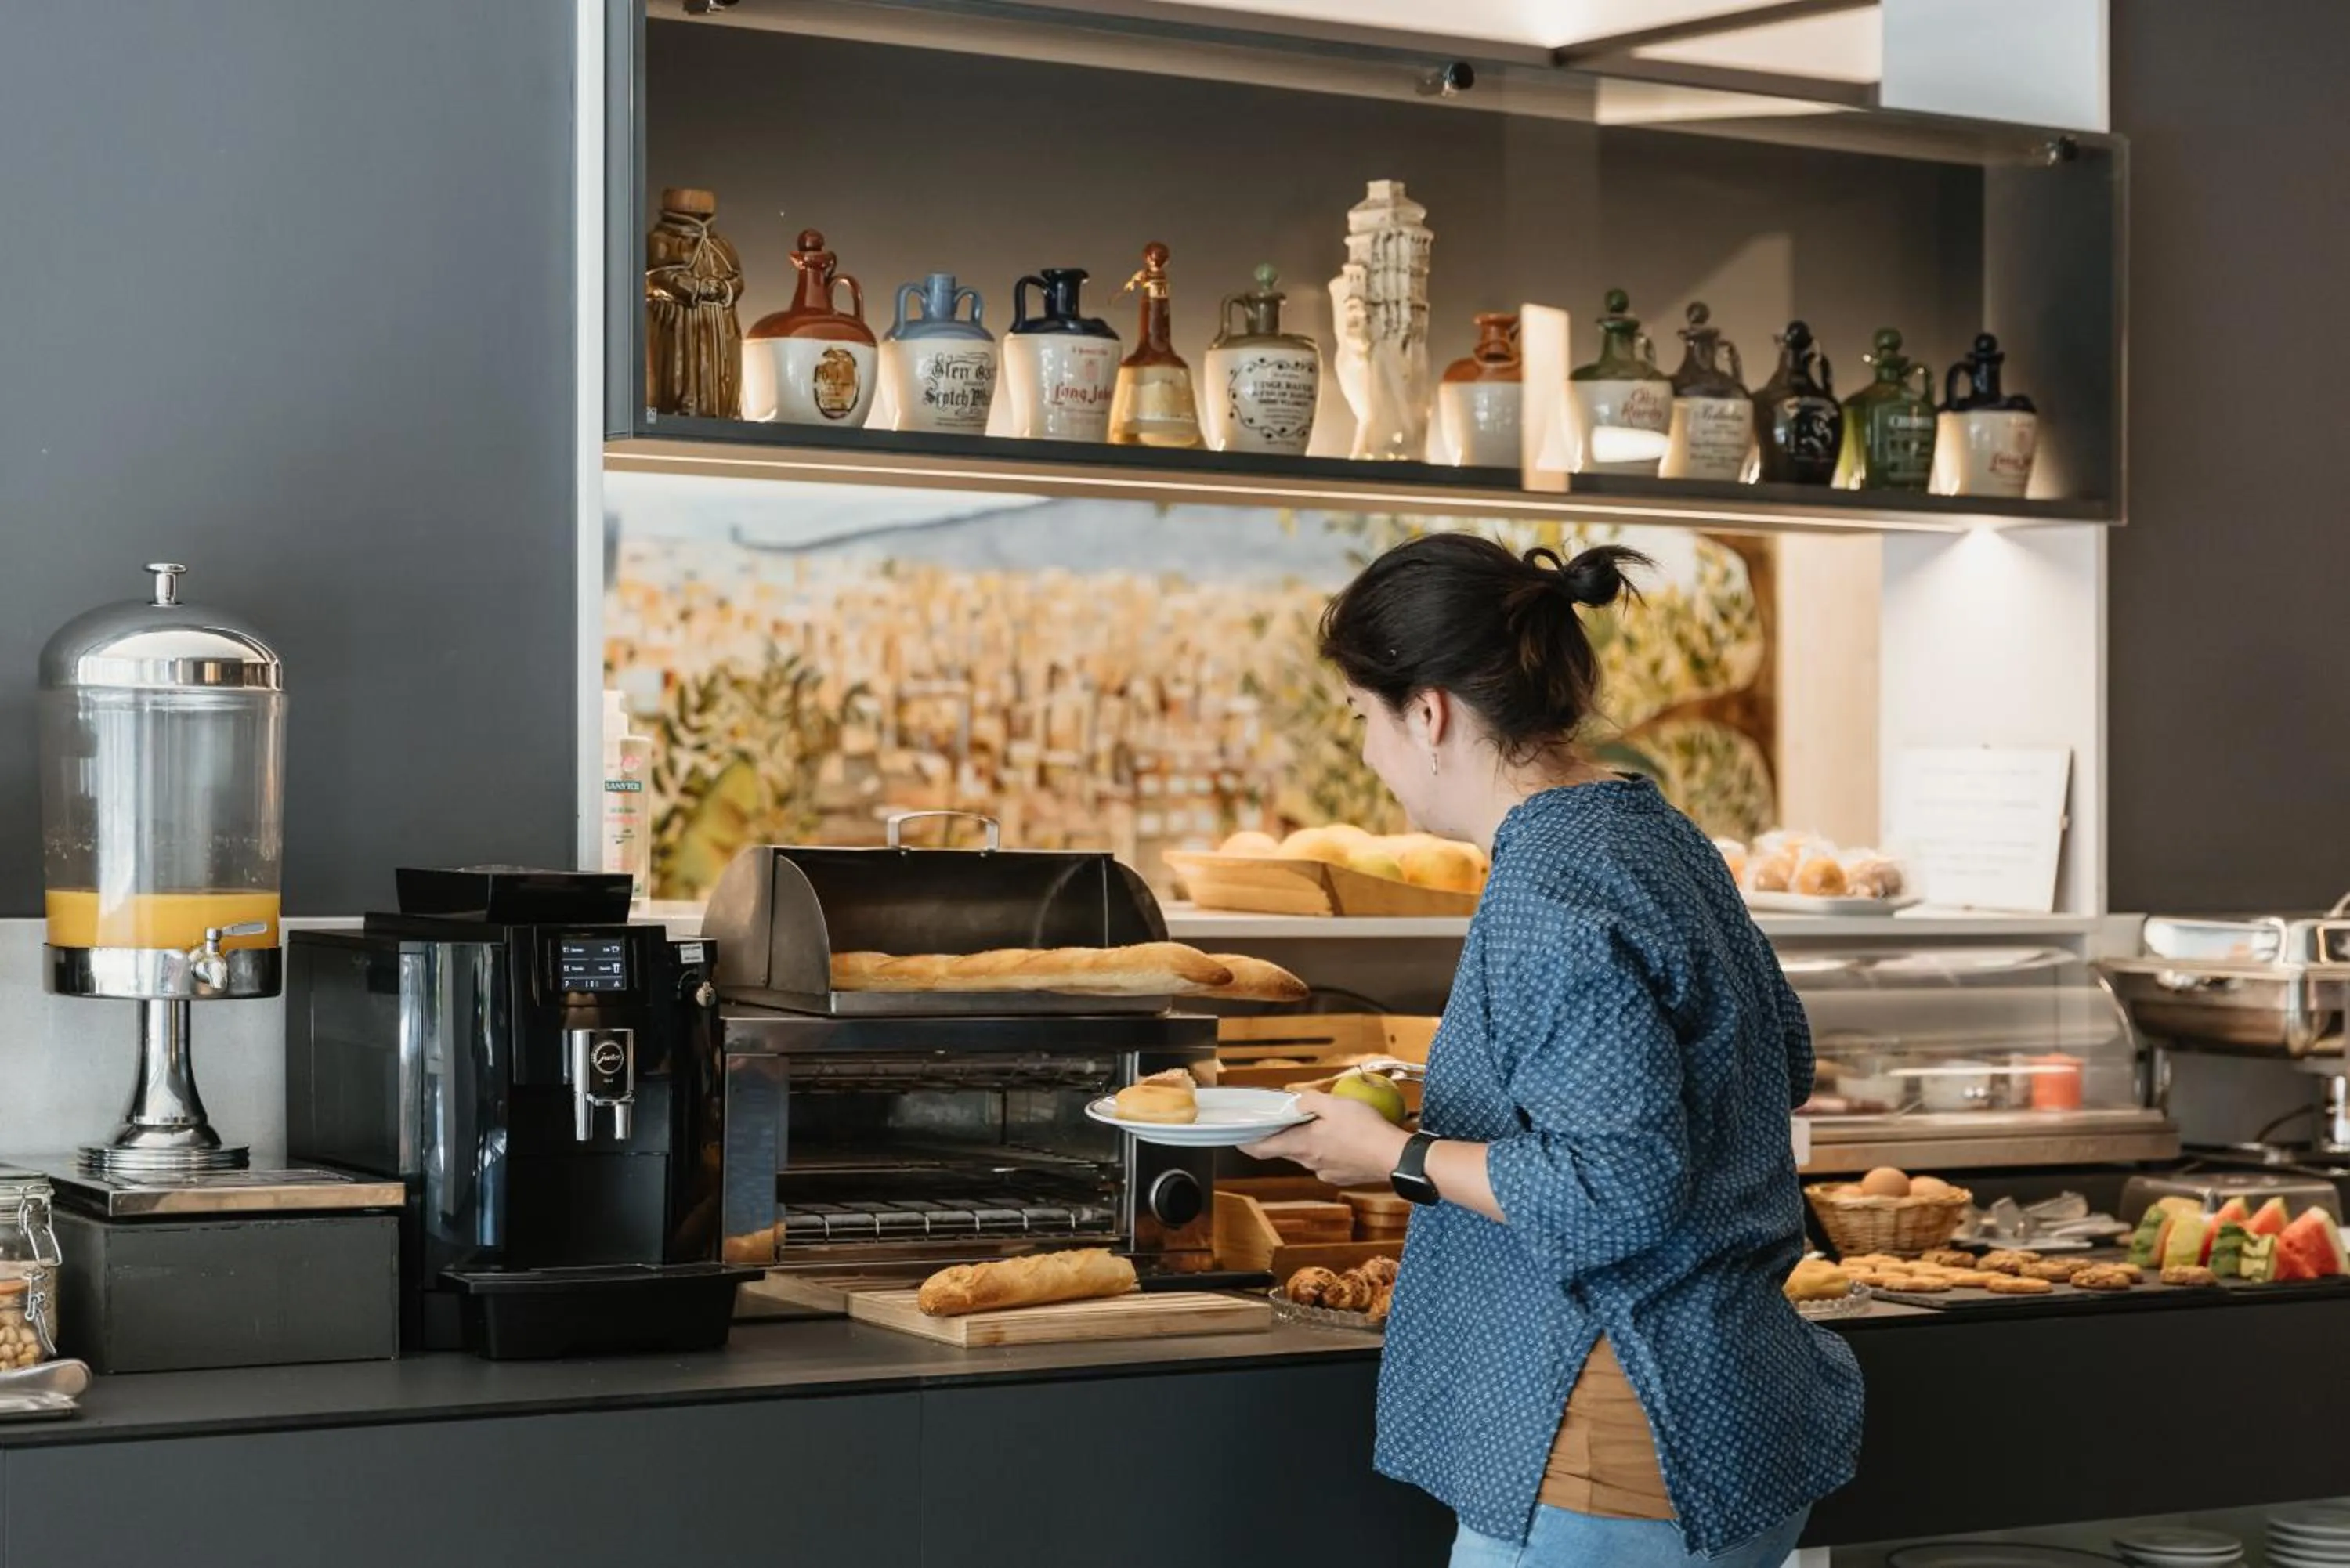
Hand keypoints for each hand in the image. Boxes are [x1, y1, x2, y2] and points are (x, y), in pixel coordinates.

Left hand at [1238, 1091, 1412, 1187]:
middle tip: (1288, 1120)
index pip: (1263, 1149)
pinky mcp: (1343, 1176)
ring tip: (1323, 1124)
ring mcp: (1327, 1172)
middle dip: (1284, 1135)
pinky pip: (1327, 1161)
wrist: (1395, 1157)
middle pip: (1287, 1150)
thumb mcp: (1334, 1104)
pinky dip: (1328, 1149)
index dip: (1248, 1144)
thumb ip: (1309, 1101)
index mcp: (1302, 1145)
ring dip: (1309, 1141)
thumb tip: (1296, 1103)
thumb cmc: (1365, 1129)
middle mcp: (1310, 1163)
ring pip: (1309, 1155)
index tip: (1239, 1139)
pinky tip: (1343, 1138)